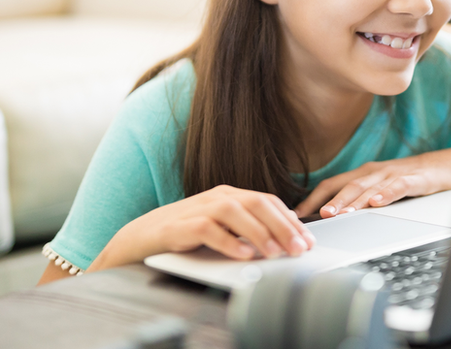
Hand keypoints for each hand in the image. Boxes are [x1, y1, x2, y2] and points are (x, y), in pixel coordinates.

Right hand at [88, 185, 316, 271]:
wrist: (142, 236)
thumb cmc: (186, 233)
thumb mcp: (222, 227)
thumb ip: (247, 227)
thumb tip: (284, 234)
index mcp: (230, 195)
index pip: (268, 201)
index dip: (291, 220)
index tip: (308, 239)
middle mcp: (217, 197)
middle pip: (257, 203)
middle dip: (283, 226)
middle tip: (299, 248)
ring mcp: (199, 208)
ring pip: (236, 212)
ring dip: (259, 233)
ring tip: (275, 252)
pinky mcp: (181, 225)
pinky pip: (208, 230)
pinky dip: (228, 242)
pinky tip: (243, 254)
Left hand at [294, 147, 450, 218]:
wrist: (440, 167)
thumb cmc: (404, 180)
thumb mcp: (377, 187)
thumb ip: (355, 199)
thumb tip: (327, 218)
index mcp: (362, 174)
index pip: (331, 184)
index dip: (313, 198)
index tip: (297, 214)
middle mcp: (374, 172)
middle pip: (348, 186)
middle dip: (332, 202)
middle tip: (319, 216)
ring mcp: (393, 174)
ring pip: (371, 187)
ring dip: (355, 201)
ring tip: (344, 214)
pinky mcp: (414, 179)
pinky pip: (399, 186)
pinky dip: (388, 194)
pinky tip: (379, 203)